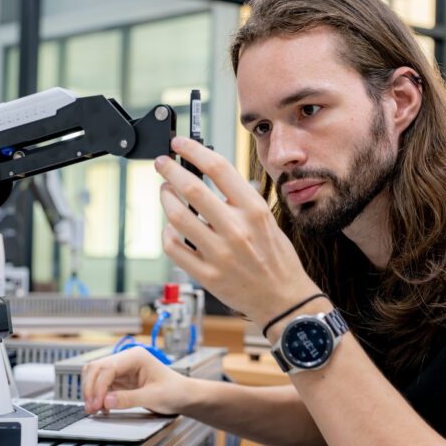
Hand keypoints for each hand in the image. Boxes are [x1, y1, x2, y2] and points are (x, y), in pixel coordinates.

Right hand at [82, 347, 192, 414]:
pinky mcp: (120, 381)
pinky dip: (97, 396)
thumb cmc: (175, 391)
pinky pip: (101, 385)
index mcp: (136, 357)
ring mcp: (122, 369)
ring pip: (95, 375)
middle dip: (90, 388)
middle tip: (91, 408)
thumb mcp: (154, 397)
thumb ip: (129, 399)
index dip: (98, 386)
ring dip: (91, 391)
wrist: (184, 396)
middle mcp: (126, 359)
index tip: (96, 403)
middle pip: (96, 368)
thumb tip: (106, 401)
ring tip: (94, 409)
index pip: (108, 367)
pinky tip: (101, 408)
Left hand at [156, 136, 320, 325]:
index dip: (194, 150)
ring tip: (165, 192)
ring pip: (176, 216)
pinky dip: (167, 232)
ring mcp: (219, 254)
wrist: (284, 300)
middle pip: (191, 188)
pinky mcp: (206, 275)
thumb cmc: (277, 259)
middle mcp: (236, 229)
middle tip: (162, 164)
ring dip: (165, 198)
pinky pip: (174, 247)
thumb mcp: (267, 220)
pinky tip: (171, 227)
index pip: (218, 168)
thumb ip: (240, 200)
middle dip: (169, 170)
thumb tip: (208, 176)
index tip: (180, 144)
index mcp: (254, 211)